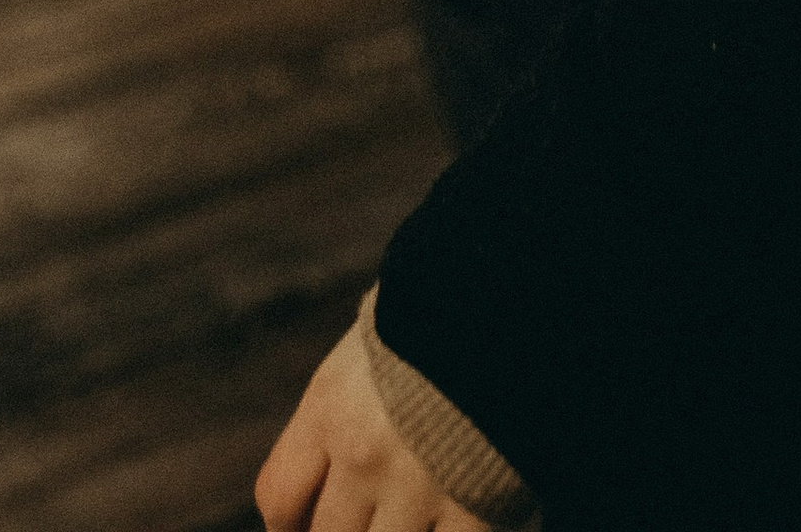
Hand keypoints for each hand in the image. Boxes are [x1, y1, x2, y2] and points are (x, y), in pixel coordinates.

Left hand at [255, 326, 494, 531]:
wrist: (522, 293)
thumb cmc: (445, 309)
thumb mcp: (374, 342)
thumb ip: (345, 401)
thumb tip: (329, 450)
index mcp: (331, 406)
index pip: (279, 499)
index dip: (289, 527)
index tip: (304, 528)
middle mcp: (362, 454)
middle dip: (345, 530)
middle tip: (368, 513)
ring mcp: (417, 487)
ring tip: (409, 515)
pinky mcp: (476, 509)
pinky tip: (454, 522)